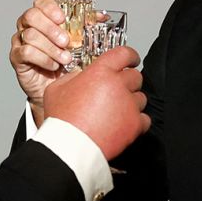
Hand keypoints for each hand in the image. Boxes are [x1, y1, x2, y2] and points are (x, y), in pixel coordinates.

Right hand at [10, 0, 76, 125]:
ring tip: (65, 58)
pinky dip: (43, 59)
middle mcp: (28, 25)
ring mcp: (20, 40)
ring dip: (51, 47)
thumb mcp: (79, 41)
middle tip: (66, 41)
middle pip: (32, 16)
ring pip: (30, 35)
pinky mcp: (16, 57)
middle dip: (51, 28)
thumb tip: (101, 16)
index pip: (40, 1)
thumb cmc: (66, 61)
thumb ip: (86, 27)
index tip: (62, 18)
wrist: (56, 87)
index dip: (50, 7)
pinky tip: (53, 65)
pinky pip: (26, 52)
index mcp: (43, 16)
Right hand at [42, 45, 149, 159]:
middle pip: (135, 76)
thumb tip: (82, 75)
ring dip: (131, 102)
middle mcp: (118, 85)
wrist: (69, 146)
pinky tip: (123, 123)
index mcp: (100, 72)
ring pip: (141, 98)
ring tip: (116, 111)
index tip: (132, 59)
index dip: (130, 55)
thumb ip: (73, 77)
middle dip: (128, 82)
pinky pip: (145, 118)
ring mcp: (129, 105)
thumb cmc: (61, 120)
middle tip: (117, 90)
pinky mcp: (135, 124)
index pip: (124, 54)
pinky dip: (136, 121)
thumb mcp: (57, 89)